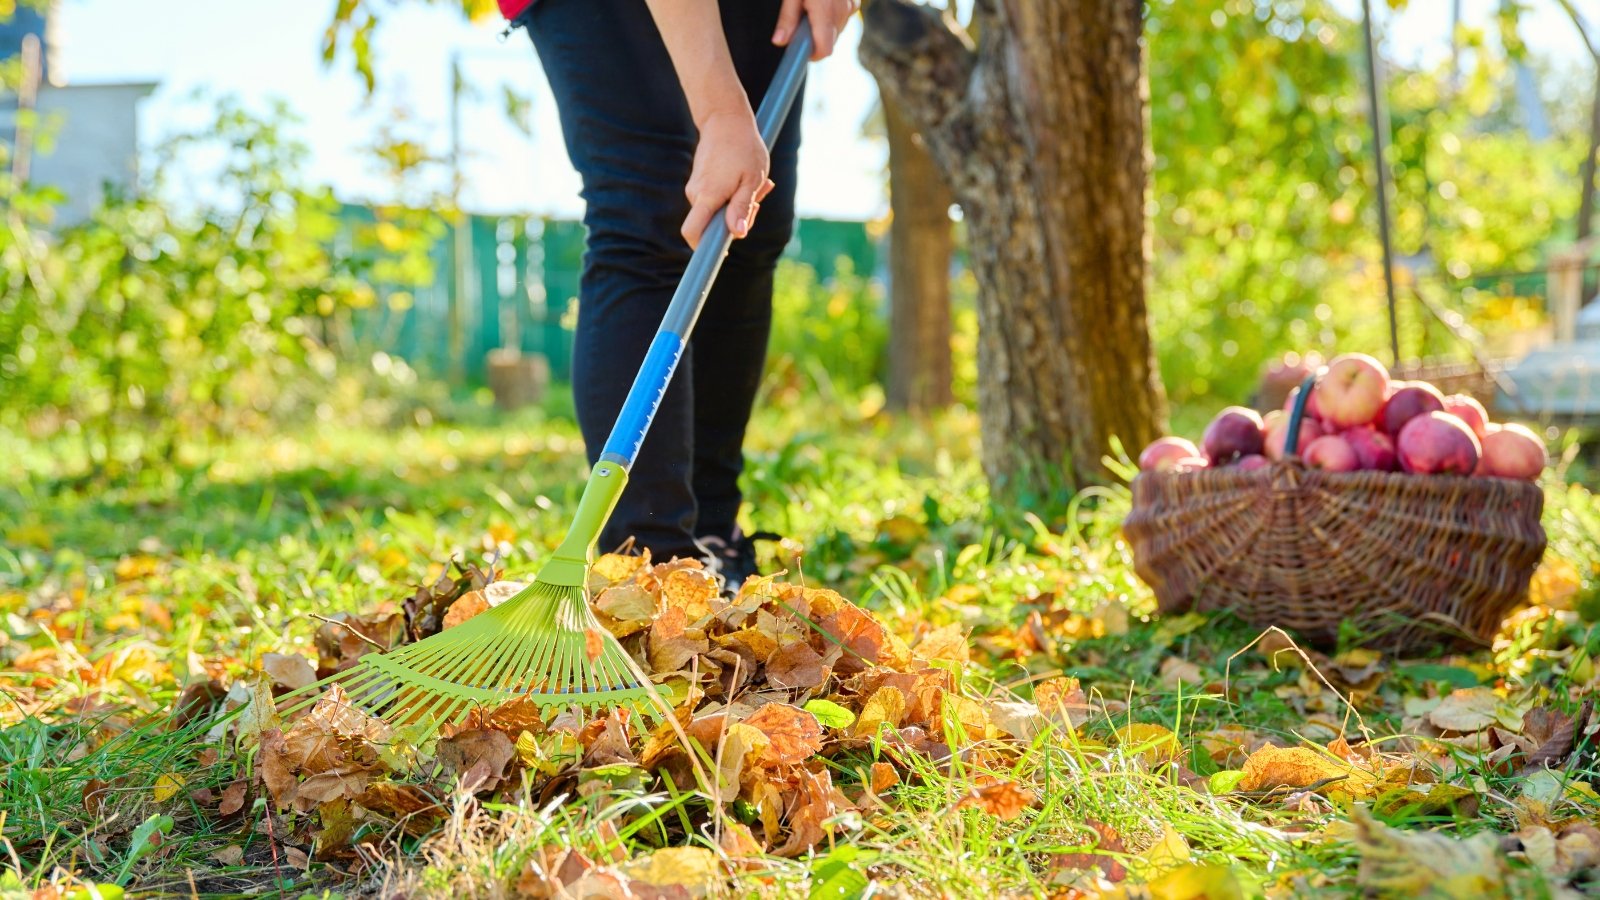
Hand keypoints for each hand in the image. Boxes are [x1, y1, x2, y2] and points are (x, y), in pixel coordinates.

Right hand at [681, 110, 776, 248]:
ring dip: (737, 205)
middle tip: (757, 202)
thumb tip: (738, 233)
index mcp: (708, 196)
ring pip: (716, 211)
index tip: (721, 252)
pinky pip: (715, 199)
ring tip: (754, 184)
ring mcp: (696, 188)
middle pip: (712, 225)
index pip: (693, 232)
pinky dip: (731, 195)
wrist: (725, 118)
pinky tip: (745, 179)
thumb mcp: (751, 180)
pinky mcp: (700, 183)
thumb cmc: (743, 147)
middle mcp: (695, 194)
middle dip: (735, 221)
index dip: (703, 249)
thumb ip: (742, 207)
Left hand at [773, 0, 857, 60]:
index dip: (811, 55)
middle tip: (801, 23)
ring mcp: (851, 7)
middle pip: (829, 42)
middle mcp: (842, 11)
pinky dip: (832, 18)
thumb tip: (780, 42)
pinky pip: (842, 20)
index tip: (800, 50)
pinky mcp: (855, 3)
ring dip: (823, 28)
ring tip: (812, 8)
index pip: (824, 50)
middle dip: (814, 39)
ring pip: (836, 32)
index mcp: (825, 10)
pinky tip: (823, 4)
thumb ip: (788, 18)